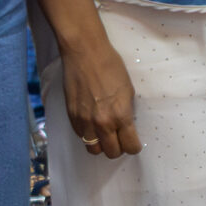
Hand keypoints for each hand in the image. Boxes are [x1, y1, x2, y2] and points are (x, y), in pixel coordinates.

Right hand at [62, 38, 141, 158]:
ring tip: (105, 135)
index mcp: (120, 115)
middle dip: (118, 148)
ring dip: (101, 145)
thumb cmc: (110, 66)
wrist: (85, 53)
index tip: (134, 142)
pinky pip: (81, 137)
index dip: (134, 146)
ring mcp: (85, 121)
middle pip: (112, 152)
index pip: (130, 146)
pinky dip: (88, 135)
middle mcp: (102, 123)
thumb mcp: (128, 89)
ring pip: (94, 150)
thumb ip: (126, 111)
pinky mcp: (72, 117)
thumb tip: (126, 125)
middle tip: (120, 139)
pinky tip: (92, 125)